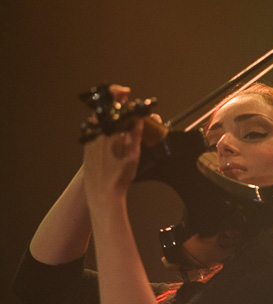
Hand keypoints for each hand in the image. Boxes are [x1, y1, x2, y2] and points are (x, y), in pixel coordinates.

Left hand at [83, 85, 143, 209]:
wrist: (102, 194)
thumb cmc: (118, 178)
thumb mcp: (133, 155)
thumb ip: (136, 134)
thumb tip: (138, 118)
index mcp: (108, 130)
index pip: (112, 102)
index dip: (118, 93)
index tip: (126, 93)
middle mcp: (96, 132)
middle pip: (104, 110)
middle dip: (116, 107)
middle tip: (126, 110)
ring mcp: (90, 138)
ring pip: (99, 120)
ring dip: (111, 119)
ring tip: (122, 125)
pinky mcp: (86, 146)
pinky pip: (95, 131)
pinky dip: (105, 129)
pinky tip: (113, 138)